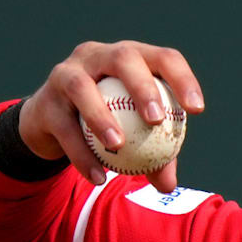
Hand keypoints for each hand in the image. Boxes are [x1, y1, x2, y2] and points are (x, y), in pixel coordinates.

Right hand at [18, 40, 204, 192]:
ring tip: (118, 146)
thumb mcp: (134, 138)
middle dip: (143, 87)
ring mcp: (66, 73)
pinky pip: (64, 127)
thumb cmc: (107, 126)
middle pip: (123, 58)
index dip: (182, 79)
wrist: (52, 125)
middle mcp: (97, 56)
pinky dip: (81, 154)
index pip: (162, 58)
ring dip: (102, 117)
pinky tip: (98, 177)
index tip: (197, 110)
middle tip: (157, 120)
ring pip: (82, 87)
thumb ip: (154, 157)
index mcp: (130, 59)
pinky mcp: (44, 100)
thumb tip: (169, 186)